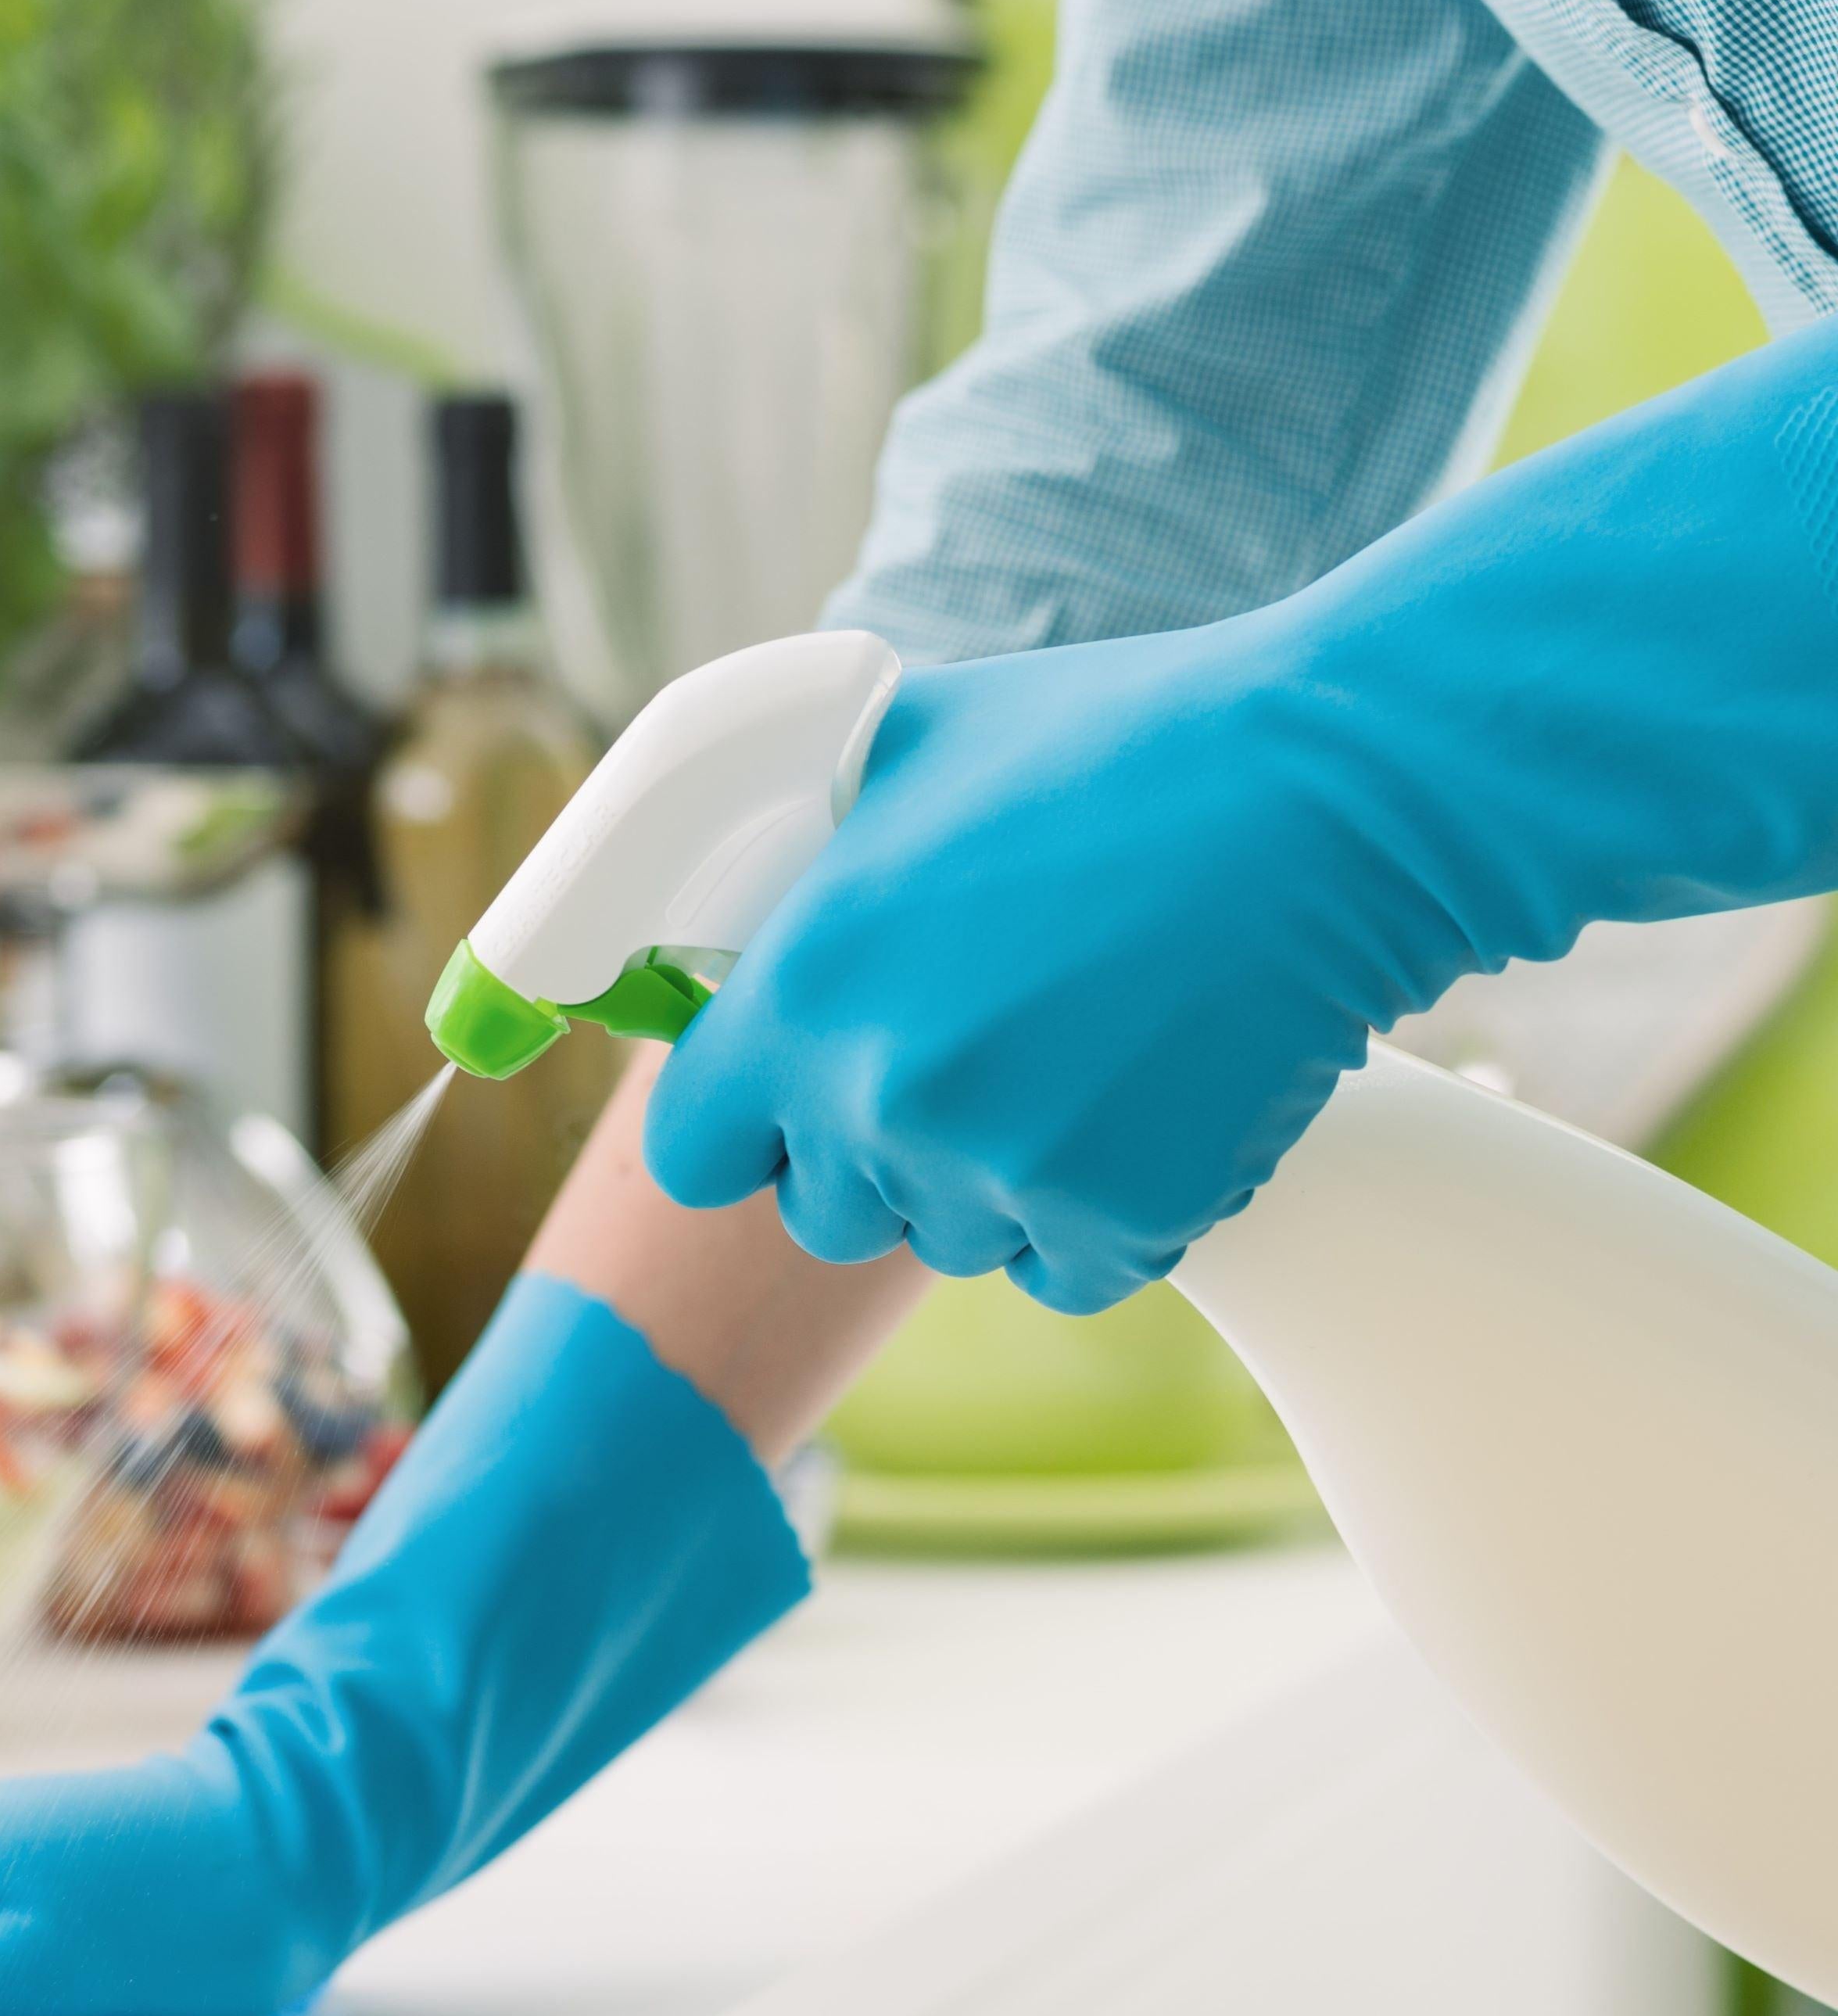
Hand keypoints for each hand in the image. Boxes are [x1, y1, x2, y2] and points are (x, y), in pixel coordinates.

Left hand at [652, 331, 1837, 1315]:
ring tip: (1074, 1059)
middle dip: (872, 1157)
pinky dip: (1098, 1217)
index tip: (784, 1106)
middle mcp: (879, 1100)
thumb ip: (809, 847)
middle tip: (963, 1064)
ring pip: (951, 1240)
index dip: (741, 1129)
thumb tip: (753, 878)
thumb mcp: (908, 750)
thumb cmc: (1118, 745)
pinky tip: (1142, 1107)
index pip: (693, 1154)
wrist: (1321, 796)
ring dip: (991, 1180)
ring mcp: (1000, 1172)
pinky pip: (1066, 1270)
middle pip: (821, 1215)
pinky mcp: (1121, 1221)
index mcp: (799, 994)